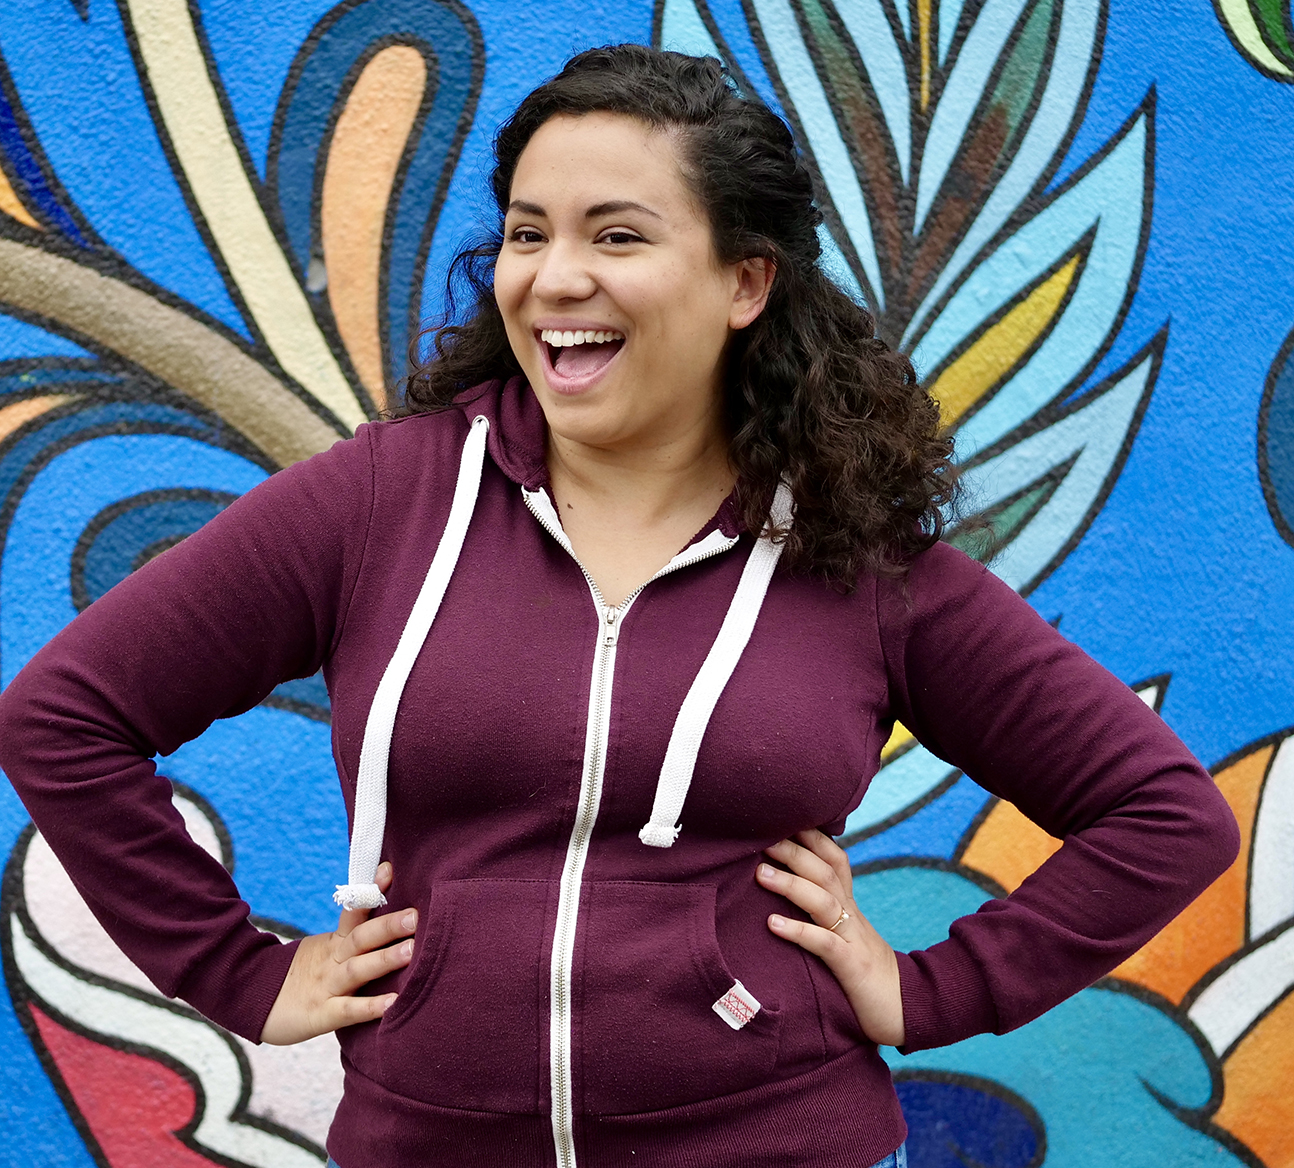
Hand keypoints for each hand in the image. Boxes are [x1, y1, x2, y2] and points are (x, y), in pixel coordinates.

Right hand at [260, 861, 415, 1044]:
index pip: (354, 911)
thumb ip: (355, 935)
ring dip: (384, 959)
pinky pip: (348, 1010)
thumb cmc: (302, 975)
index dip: (372, 891)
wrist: (253, 1001)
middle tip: (416, 915)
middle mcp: (333, 959)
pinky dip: (370, 1007)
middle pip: (361, 937)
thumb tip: (392, 915)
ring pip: (357, 969)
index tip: (389, 868)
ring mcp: (327, 986)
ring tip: (412, 951)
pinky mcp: (322, 1014)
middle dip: (389, 925)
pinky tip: (393, 1004)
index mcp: (335, 942)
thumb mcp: (325, 949)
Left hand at [755, 830, 904, 1046]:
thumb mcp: (847, 935)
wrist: (910, 1010)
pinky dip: (798, 931)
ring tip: (760, 874)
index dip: (811, 836)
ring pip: (823, 901)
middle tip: (761, 837)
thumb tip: (788, 892)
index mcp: (850, 906)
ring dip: (791, 884)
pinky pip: (824, 944)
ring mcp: (854, 939)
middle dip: (793, 851)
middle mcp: (853, 916)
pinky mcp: (852, 967)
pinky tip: (773, 924)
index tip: (780, 818)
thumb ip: (824, 913)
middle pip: (825, 872)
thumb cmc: (866, 974)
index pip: (834, 859)